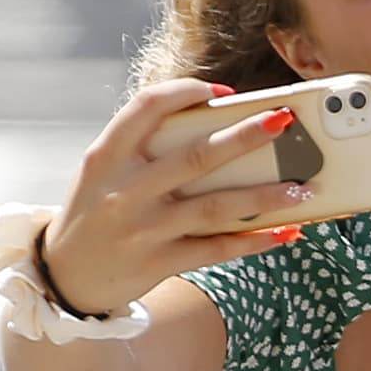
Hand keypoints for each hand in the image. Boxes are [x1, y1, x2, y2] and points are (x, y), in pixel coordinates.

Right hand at [41, 79, 306, 318]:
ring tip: (304, 186)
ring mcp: (143, 229)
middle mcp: (125, 190)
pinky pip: (217, 249)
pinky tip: (287, 231)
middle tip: (285, 121)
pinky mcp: (159, 262)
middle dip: (246, 136)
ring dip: (265, 196)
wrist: (65, 279)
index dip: (188, 92)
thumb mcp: (102, 172)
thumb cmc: (96, 212)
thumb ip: (144, 148)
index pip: (147, 107)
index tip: (225, 92)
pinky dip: (255, 240)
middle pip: (196, 156)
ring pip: (216, 207)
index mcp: (106, 156)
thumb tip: (220, 128)